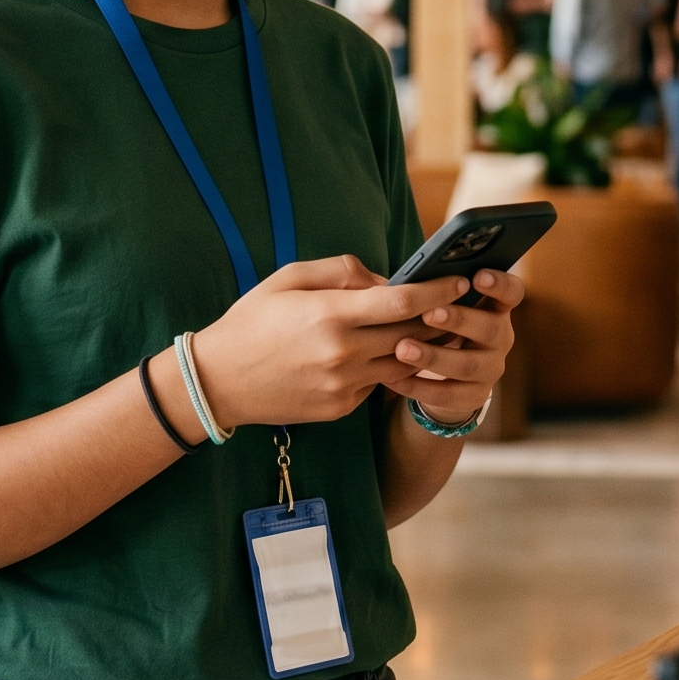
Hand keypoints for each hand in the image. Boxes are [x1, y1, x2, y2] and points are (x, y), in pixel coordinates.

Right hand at [192, 256, 461, 428]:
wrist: (218, 381)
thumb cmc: (251, 322)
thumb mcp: (288, 279)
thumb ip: (340, 271)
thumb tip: (383, 279)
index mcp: (331, 314)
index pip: (403, 302)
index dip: (438, 290)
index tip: (460, 280)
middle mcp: (343, 353)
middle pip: (412, 334)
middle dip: (438, 317)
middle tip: (456, 303)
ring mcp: (343, 385)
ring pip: (402, 363)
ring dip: (419, 346)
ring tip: (429, 329)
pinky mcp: (340, 407)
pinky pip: (377, 384)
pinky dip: (384, 368)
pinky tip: (380, 354)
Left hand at [387, 268, 523, 426]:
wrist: (439, 378)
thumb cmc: (428, 326)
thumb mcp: (434, 304)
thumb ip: (428, 289)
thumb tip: (399, 279)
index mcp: (493, 307)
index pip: (512, 292)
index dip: (499, 284)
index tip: (477, 275)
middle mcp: (499, 337)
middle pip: (490, 328)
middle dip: (458, 319)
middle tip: (428, 313)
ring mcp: (489, 369)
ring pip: (468, 365)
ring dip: (434, 356)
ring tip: (402, 348)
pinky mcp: (472, 397)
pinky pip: (448, 395)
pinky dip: (419, 386)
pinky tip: (393, 378)